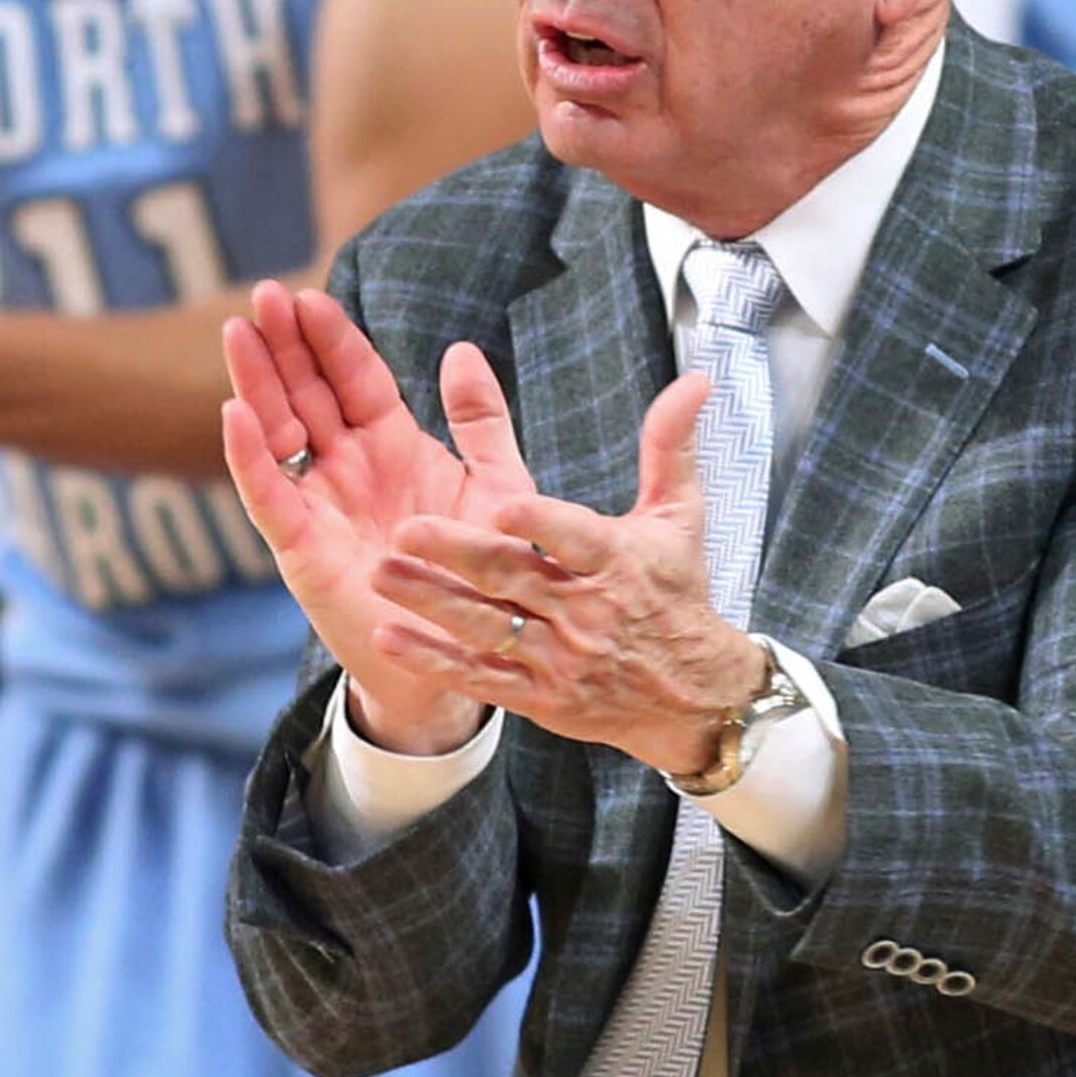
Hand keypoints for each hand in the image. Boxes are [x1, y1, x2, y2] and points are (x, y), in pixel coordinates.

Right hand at [219, 283, 524, 754]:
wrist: (467, 653)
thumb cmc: (482, 571)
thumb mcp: (496, 484)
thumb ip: (480, 420)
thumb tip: (462, 349)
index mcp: (389, 445)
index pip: (353, 377)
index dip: (331, 337)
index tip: (310, 296)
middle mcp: (346, 467)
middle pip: (306, 391)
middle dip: (284, 343)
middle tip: (264, 293)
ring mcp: (319, 504)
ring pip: (278, 430)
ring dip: (256, 382)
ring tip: (238, 332)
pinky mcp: (302, 547)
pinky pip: (270, 494)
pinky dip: (250, 456)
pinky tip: (234, 414)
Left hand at [367, 364, 760, 783]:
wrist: (691, 693)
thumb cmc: (677, 591)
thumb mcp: (680, 516)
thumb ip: (671, 445)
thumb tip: (694, 381)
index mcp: (617, 561)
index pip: (576, 537)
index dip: (541, 524)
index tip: (502, 506)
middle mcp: (586, 610)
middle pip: (515, 578)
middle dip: (458, 554)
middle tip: (406, 529)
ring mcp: (558, 658)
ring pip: (487, 627)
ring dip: (431, 601)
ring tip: (381, 574)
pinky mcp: (537, 695)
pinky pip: (479, 677)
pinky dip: (434, 660)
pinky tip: (390, 636)